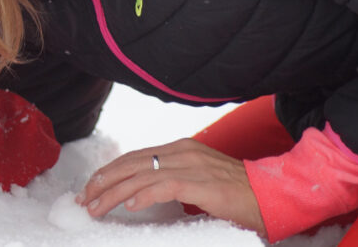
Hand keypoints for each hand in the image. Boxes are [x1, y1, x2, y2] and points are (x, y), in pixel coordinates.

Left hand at [77, 138, 266, 236]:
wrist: (274, 194)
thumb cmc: (238, 193)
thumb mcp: (199, 180)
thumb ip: (173, 180)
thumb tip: (143, 193)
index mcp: (180, 149)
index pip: (134, 157)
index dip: (109, 171)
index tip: (90, 187)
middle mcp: (182, 152)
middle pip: (131, 163)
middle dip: (103, 181)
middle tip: (83, 199)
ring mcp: (192, 166)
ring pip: (141, 176)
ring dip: (114, 193)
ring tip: (96, 207)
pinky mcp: (202, 183)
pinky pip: (165, 186)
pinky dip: (144, 195)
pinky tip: (129, 206)